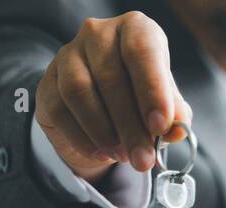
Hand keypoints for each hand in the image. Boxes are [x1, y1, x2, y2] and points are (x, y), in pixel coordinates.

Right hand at [35, 12, 192, 180]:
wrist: (102, 111)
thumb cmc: (139, 99)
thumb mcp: (162, 103)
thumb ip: (172, 112)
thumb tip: (178, 128)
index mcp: (134, 29)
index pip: (141, 50)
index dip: (151, 89)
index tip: (161, 125)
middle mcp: (98, 34)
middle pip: (110, 77)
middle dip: (130, 125)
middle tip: (143, 158)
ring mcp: (67, 55)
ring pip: (79, 91)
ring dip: (103, 131)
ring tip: (123, 156)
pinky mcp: (47, 83)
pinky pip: (60, 111)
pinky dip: (83, 138)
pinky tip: (101, 153)